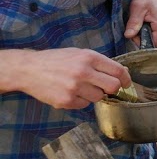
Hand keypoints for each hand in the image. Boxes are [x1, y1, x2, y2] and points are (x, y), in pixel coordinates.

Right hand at [11, 49, 130, 109]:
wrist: (28, 69)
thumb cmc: (56, 60)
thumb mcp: (79, 54)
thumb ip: (100, 62)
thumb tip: (122, 73)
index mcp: (89, 57)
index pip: (118, 70)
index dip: (125, 79)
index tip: (126, 83)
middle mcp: (83, 72)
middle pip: (113, 86)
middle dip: (113, 89)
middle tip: (106, 88)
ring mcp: (74, 88)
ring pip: (99, 97)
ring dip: (94, 94)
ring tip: (81, 87)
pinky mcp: (65, 101)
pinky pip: (84, 105)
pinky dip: (80, 100)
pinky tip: (69, 92)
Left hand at [125, 0, 156, 45]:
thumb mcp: (137, 8)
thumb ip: (134, 22)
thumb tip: (128, 36)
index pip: (151, 45)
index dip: (139, 42)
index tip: (132, 33)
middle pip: (151, 43)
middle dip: (140, 37)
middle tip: (135, 24)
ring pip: (151, 39)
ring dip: (143, 33)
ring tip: (141, 21)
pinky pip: (153, 35)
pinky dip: (146, 31)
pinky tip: (144, 22)